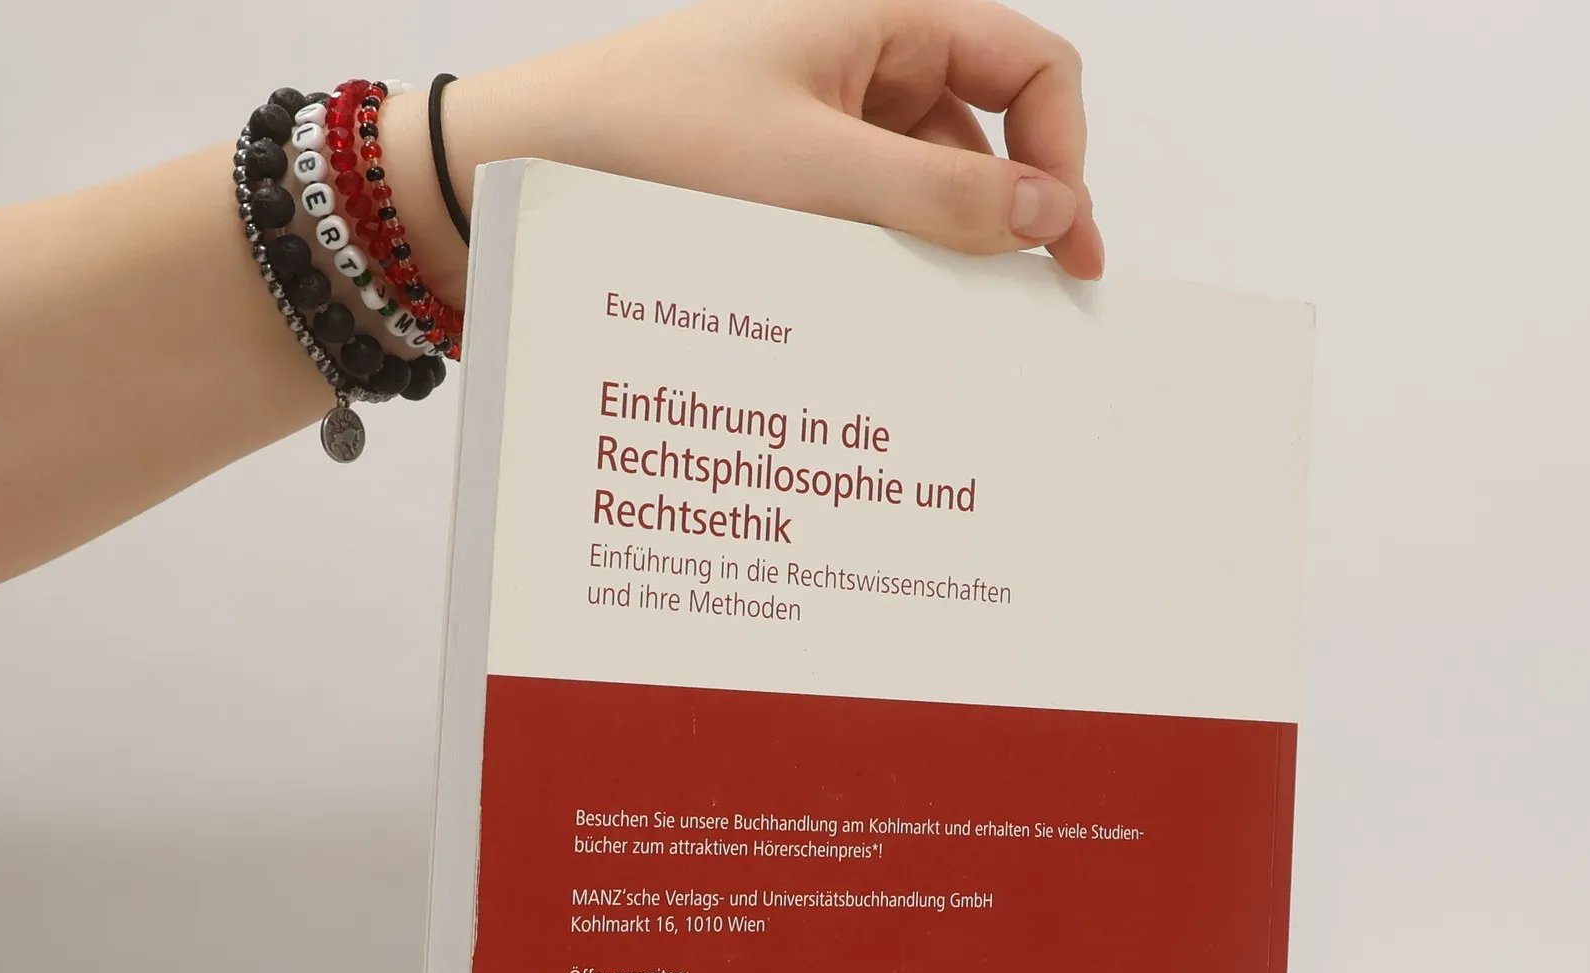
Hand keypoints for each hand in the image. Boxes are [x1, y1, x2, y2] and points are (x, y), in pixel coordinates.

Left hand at [383, 0, 1102, 300]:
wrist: (523, 169)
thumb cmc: (651, 142)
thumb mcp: (816, 173)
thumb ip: (944, 197)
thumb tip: (1056, 215)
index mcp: (882, 16)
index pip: (1028, 66)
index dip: (1065, 152)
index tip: (1066, 249)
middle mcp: (861, 57)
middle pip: (988, 130)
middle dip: (1012, 212)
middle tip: (1028, 309)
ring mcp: (822, 116)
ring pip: (927, 183)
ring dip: (944, 247)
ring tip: (943, 326)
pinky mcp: (785, 171)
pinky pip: (868, 212)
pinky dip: (887, 260)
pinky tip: (883, 317)